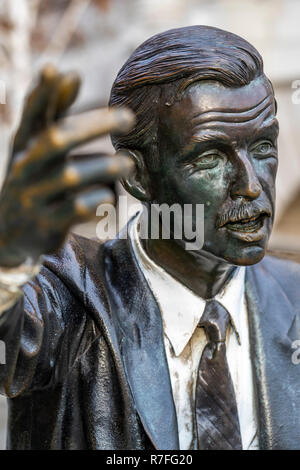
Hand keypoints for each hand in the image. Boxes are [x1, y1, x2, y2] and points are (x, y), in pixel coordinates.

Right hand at [0, 65, 134, 266]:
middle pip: (56, 140)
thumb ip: (52, 114)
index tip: (60, 70)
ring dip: (104, 167)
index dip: (44, 93)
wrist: (10, 234)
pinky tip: (110, 197)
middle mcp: (24, 167)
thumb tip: (70, 72)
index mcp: (24, 145)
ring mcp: (33, 196)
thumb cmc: (34, 179)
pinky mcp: (46, 224)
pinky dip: (96, 201)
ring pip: (70, 176)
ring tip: (129, 163)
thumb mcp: (36, 147)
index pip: (33, 114)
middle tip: (128, 117)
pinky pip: (75, 209)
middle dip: (93, 126)